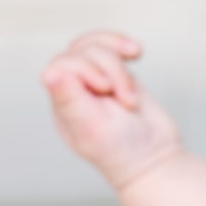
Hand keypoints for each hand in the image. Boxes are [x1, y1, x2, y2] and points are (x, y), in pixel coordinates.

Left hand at [41, 31, 180, 188]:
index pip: (61, 66)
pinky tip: (137, 52)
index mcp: (64, 103)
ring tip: (131, 97)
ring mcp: (98, 81)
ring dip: (120, 69)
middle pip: (81, 52)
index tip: (105, 89)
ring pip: (98, 48)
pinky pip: (112, 48)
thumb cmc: (123, 152)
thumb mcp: (94, 129)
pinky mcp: (118, 76)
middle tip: (126, 102)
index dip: (84, 68)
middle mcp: (76, 90)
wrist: (155, 159)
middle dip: (109, 70)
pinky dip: (122, 46)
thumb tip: (50, 74)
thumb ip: (71, 101)